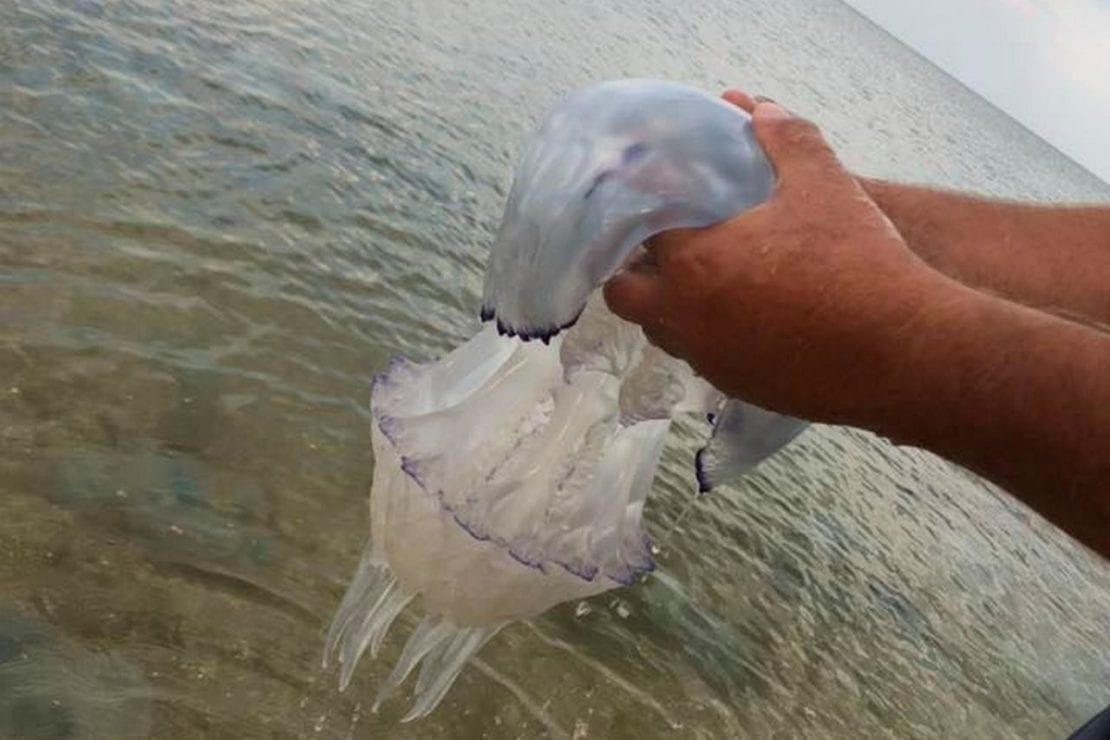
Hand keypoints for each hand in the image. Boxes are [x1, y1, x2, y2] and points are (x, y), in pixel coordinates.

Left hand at [603, 98, 954, 425]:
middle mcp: (686, 318)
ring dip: (665, 305)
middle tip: (661, 245)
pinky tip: (737, 315)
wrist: (902, 350)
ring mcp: (709, 359)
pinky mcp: (736, 387)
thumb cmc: (858, 262)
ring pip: (658, 332)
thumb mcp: (825, 186)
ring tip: (696, 278)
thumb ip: (786, 141)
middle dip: (633, 268)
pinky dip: (703, 335)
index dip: (642, 211)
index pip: (637, 232)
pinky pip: (698, 358)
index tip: (653, 198)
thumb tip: (761, 110)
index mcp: (694, 263)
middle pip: (624, 294)